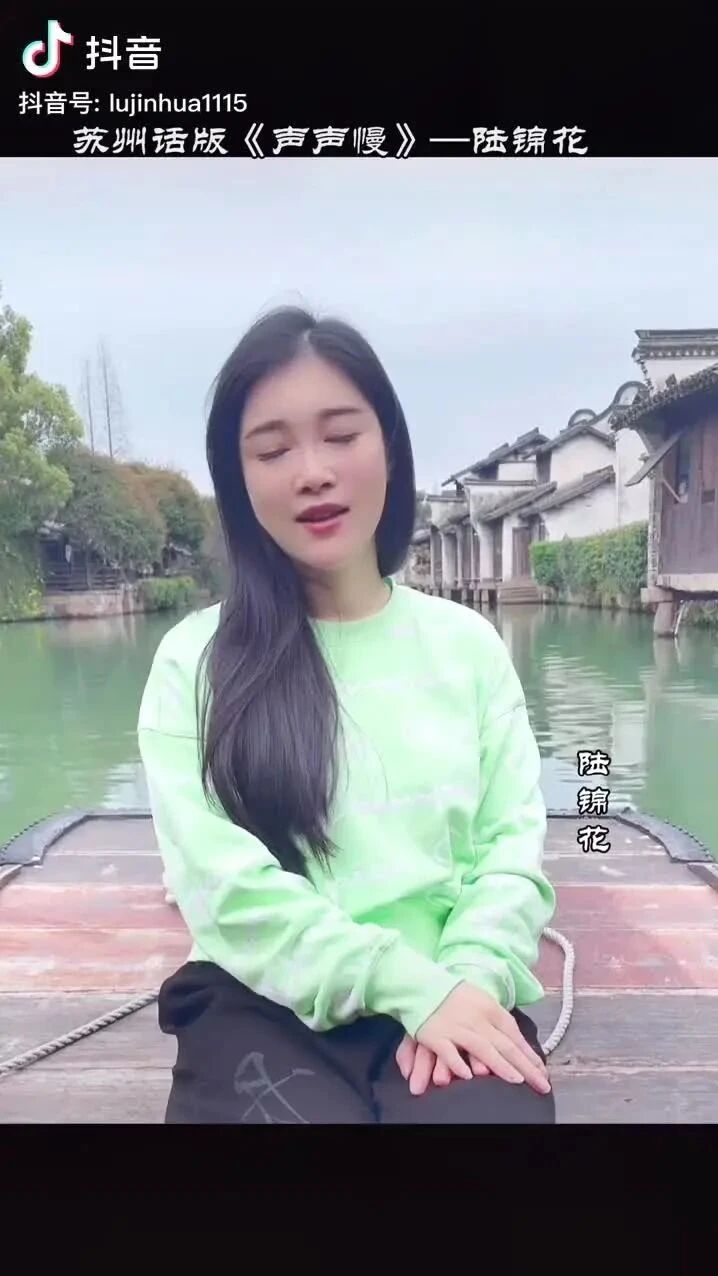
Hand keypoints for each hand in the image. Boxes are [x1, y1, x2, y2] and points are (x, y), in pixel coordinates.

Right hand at [414, 981, 550, 1095]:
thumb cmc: (455, 998)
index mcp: (490, 1009)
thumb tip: (518, 1048)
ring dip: (501, 1066)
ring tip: (517, 1082)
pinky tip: (468, 1077)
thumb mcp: (482, 1003)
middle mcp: (477, 1019)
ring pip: (482, 1048)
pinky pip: (448, 1051)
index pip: (514, 1036)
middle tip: (541, 1085)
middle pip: (505, 1045)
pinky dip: (458, 1063)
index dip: (530, 1056)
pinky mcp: (435, 1035)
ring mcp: (456, 1027)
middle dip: (525, 1067)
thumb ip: (498, 1023)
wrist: (422, 985)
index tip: (543, 1073)